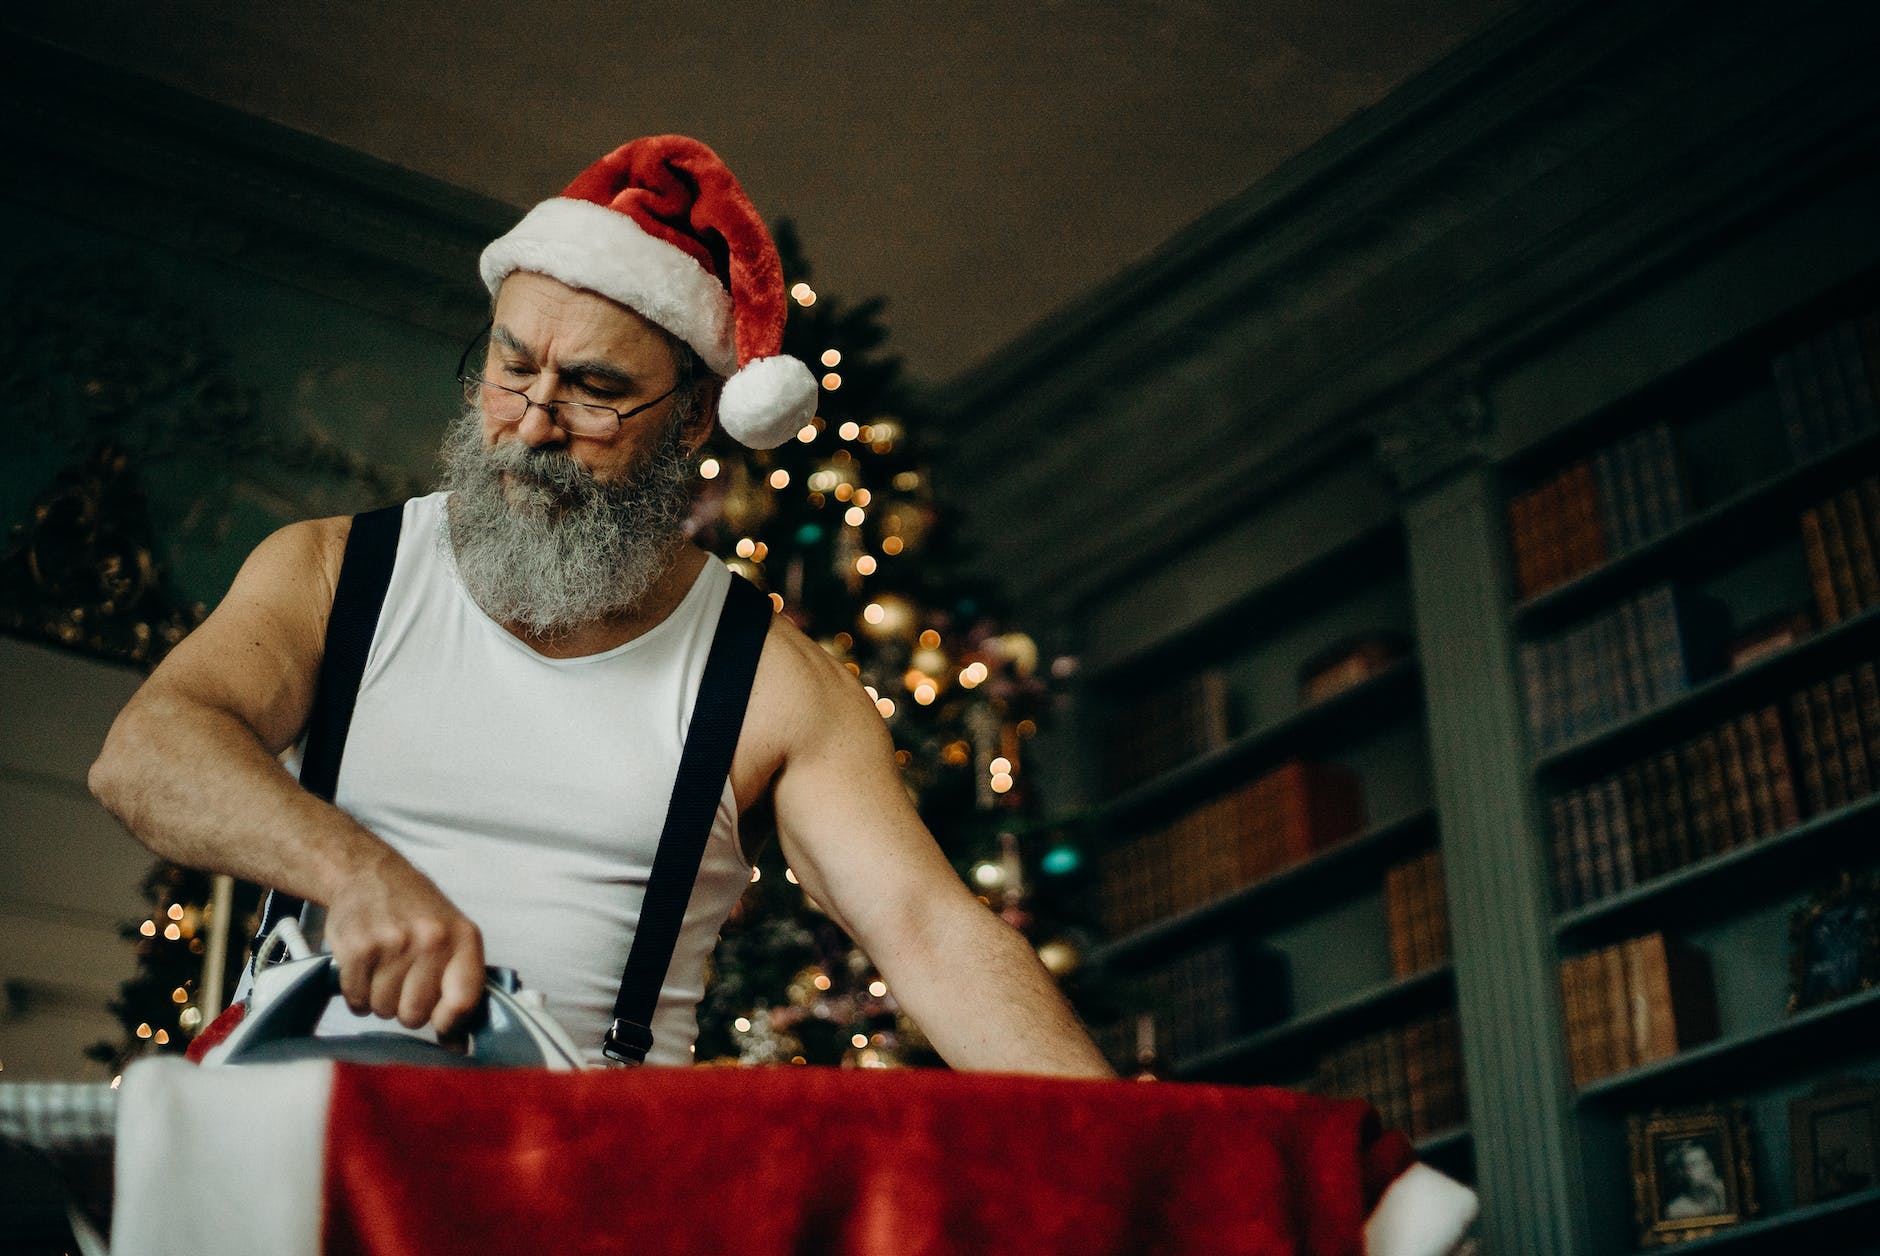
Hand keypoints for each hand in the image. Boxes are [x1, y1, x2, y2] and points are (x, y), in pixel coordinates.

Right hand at [322, 850, 485, 1035]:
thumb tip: (458, 1045)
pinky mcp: (357, 949)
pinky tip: (364, 970)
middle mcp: (431, 939)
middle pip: (416, 1015)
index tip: (441, 1026)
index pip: (464, 1001)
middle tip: (404, 982)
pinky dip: (357, 994)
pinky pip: (357, 1001)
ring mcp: (393, 943)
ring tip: (384, 969)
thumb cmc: (416, 912)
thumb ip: (460, 984)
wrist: (369, 874)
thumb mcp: (453, 935)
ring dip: (380, 1000)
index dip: (450, 1024)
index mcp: (464, 938)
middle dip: (407, 1009)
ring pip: (384, 1010)